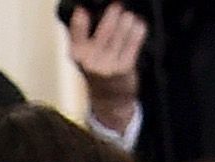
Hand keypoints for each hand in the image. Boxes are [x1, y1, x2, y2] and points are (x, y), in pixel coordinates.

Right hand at [64, 5, 147, 132]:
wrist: (110, 99)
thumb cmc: (97, 68)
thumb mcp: (82, 53)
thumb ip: (79, 32)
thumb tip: (83, 9)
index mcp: (76, 52)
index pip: (78, 26)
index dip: (82, 17)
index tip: (85, 11)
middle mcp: (90, 60)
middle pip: (107, 23)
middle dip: (115, 11)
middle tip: (118, 9)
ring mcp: (108, 64)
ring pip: (123, 26)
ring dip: (128, 20)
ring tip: (128, 20)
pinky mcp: (124, 67)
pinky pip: (135, 37)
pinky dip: (138, 29)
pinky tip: (138, 26)